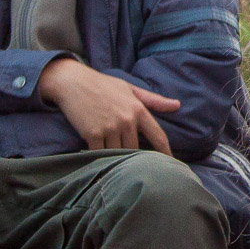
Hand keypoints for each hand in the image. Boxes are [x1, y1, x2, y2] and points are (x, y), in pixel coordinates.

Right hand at [38, 58, 178, 153]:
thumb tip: (177, 105)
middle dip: (135, 157)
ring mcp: (109, 127)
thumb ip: (153, 100)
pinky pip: (101, 154)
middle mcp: (126, 120)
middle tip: (136, 166)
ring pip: (119, 153)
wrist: (72, 82)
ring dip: (117, 159)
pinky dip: (101, 157)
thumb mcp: (130, 88)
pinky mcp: (92, 134)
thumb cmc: (102, 85)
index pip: (158, 136)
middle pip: (136, 149)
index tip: (171, 165)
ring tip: (117, 164)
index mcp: (138, 109)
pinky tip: (100, 159)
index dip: (166, 152)